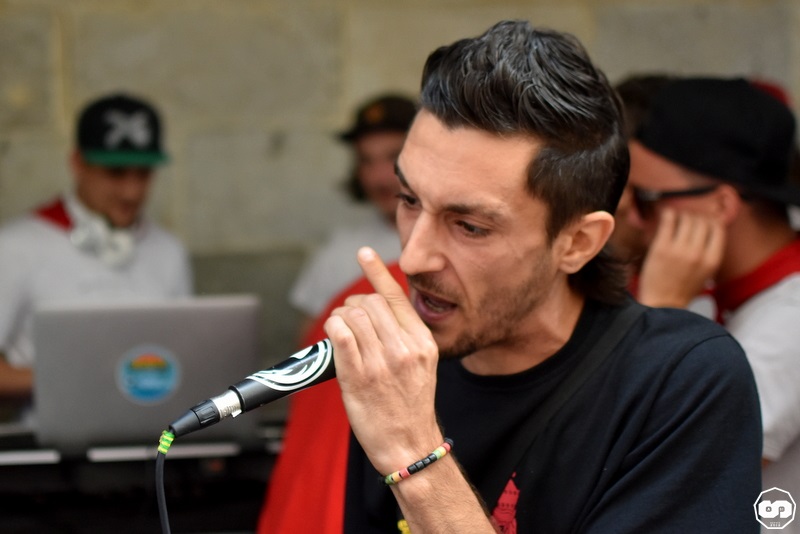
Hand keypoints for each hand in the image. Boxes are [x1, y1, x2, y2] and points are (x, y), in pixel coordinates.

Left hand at [324, 247, 441, 473]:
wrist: (409, 445)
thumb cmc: (411, 406)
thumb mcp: (421, 365)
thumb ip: (404, 337)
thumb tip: (376, 310)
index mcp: (422, 342)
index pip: (397, 297)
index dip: (376, 272)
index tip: (363, 253)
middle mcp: (404, 348)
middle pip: (370, 303)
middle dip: (353, 305)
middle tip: (348, 318)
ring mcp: (381, 362)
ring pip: (352, 316)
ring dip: (340, 316)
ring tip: (340, 328)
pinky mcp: (358, 376)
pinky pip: (340, 335)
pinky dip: (332, 327)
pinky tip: (333, 332)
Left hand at [637, 208, 724, 307]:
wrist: (663, 303)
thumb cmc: (684, 287)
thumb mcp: (707, 271)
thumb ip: (712, 249)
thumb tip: (716, 222)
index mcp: (712, 260)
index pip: (718, 227)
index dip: (711, 219)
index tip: (704, 219)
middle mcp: (698, 253)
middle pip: (702, 221)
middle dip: (696, 217)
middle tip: (688, 219)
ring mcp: (679, 250)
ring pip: (686, 218)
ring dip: (682, 215)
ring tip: (677, 218)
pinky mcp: (661, 248)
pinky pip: (668, 221)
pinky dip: (669, 214)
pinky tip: (667, 214)